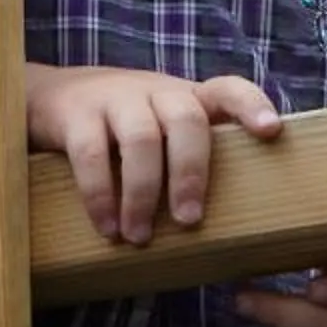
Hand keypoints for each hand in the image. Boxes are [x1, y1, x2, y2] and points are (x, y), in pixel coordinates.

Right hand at [26, 64, 281, 244]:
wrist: (54, 94)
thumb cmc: (126, 124)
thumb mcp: (163, 125)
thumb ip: (192, 153)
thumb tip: (230, 220)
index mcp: (188, 96)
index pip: (229, 89)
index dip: (252, 106)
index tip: (272, 131)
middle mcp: (157, 91)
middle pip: (187, 121)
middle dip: (192, 173)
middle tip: (189, 221)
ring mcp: (116, 98)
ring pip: (141, 139)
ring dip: (144, 194)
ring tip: (139, 236)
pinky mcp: (76, 114)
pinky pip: (91, 154)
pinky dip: (100, 195)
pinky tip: (107, 226)